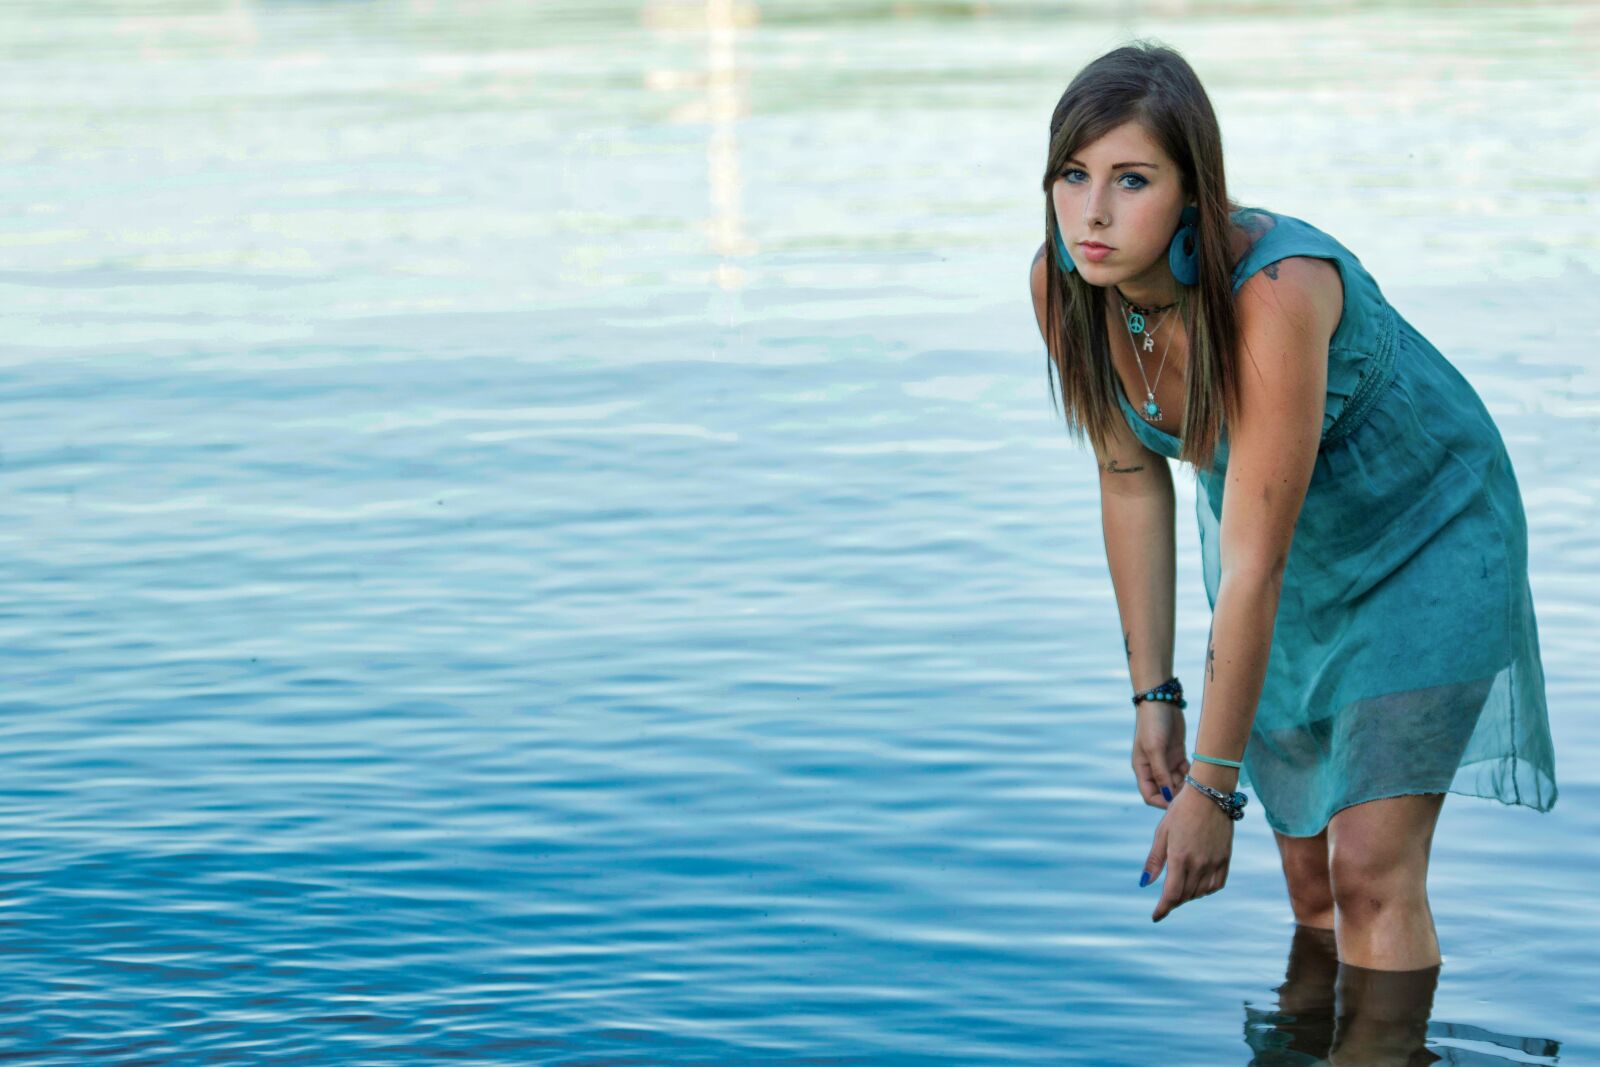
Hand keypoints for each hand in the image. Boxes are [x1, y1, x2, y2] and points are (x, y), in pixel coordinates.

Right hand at [1131, 703, 1190, 808]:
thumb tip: (1167, 794)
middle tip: (1193, 795)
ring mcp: (1166, 761)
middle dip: (1178, 795)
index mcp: (1143, 769)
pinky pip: (1185, 772)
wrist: (1161, 701)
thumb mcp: (1155, 749)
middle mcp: (1154, 768)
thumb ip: (1161, 772)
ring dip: (1186, 785)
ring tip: (1198, 784)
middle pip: (1166, 791)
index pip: (1150, 795)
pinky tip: (1200, 774)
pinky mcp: (1177, 754)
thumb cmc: (1152, 724)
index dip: (1162, 802)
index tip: (1177, 803)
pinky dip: (1191, 775)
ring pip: (1177, 782)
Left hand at [1142, 783, 1233, 921]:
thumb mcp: (1162, 833)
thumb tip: (1144, 883)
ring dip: (1189, 896)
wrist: (1209, 794)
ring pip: (1201, 892)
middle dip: (1173, 901)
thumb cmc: (1181, 810)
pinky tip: (1199, 886)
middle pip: (1185, 895)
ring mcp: (1214, 862)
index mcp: (1180, 857)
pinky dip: (1206, 890)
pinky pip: (1217, 884)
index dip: (1163, 909)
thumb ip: (1155, 860)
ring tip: (1180, 891)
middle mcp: (1199, 863)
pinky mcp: (1225, 858)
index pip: (1172, 894)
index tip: (1156, 917)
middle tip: (1165, 901)